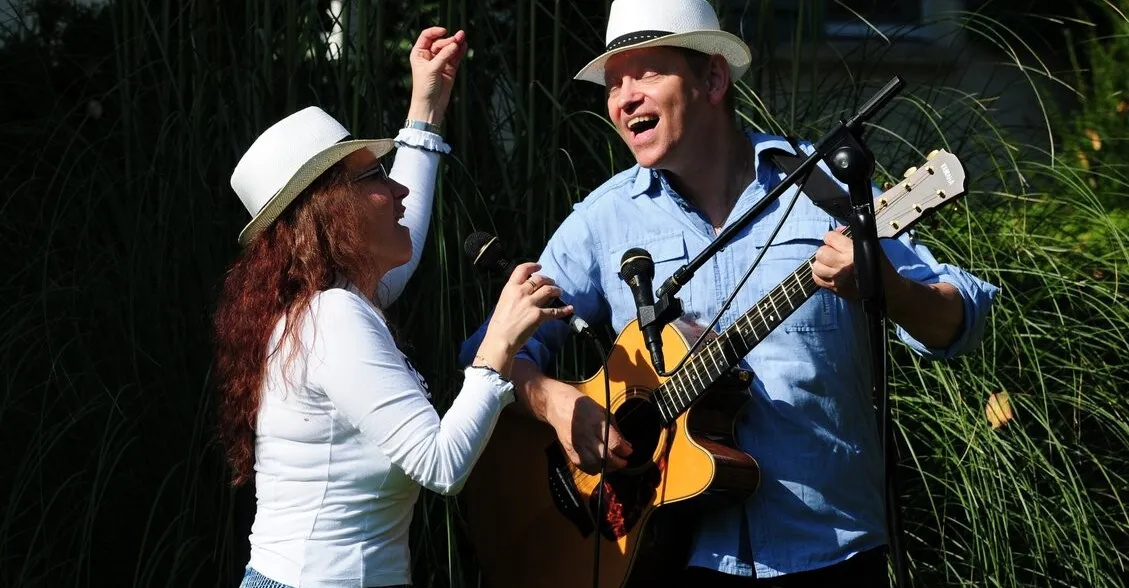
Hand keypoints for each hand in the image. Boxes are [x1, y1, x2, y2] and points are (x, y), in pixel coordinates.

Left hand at [406, 27, 466, 126]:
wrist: (430, 106)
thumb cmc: (424, 88)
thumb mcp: (432, 69)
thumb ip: (444, 56)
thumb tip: (455, 44)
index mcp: (419, 53)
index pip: (427, 37)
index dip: (435, 32)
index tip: (444, 31)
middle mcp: (429, 56)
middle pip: (440, 43)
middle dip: (449, 41)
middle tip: (457, 39)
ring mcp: (440, 63)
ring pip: (449, 50)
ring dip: (456, 44)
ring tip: (463, 37)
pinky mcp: (449, 70)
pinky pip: (455, 58)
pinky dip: (460, 52)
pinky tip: (464, 46)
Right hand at [474, 263, 571, 378]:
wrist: (500, 340)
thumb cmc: (499, 325)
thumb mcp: (503, 303)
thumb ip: (513, 295)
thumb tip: (526, 292)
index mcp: (510, 288)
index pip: (522, 270)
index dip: (532, 266)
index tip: (539, 266)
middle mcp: (521, 293)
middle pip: (539, 279)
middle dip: (548, 280)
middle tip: (552, 283)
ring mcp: (530, 303)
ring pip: (549, 290)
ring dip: (556, 290)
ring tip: (559, 292)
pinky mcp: (538, 315)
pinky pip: (555, 310)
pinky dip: (564, 310)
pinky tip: (569, 309)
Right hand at [546, 387, 633, 473]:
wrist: (559, 408)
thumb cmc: (584, 408)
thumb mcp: (604, 412)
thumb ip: (616, 430)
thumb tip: (627, 446)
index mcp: (596, 423)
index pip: (614, 443)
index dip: (625, 451)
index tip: (629, 452)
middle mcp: (586, 436)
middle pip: (606, 458)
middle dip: (619, 462)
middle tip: (624, 461)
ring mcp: (577, 446)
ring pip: (596, 466)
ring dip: (608, 467)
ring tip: (613, 463)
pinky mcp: (570, 453)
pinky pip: (585, 467)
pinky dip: (595, 469)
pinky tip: (600, 463)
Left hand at [811, 227, 900, 299]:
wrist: (887, 290)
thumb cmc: (881, 266)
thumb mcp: (872, 246)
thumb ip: (854, 236)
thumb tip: (838, 230)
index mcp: (852, 251)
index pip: (830, 237)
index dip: (832, 238)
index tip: (836, 241)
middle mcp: (842, 265)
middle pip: (821, 252)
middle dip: (826, 250)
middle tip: (833, 253)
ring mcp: (837, 278)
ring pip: (817, 266)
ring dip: (822, 263)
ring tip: (830, 263)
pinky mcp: (835, 289)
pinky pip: (817, 280)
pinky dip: (820, 275)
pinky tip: (828, 273)